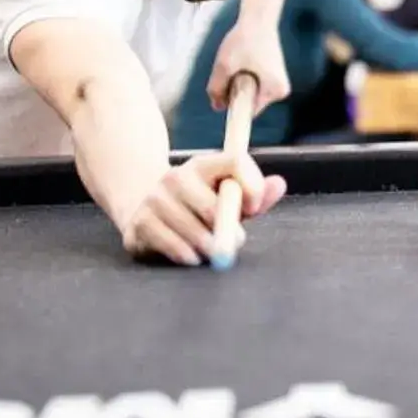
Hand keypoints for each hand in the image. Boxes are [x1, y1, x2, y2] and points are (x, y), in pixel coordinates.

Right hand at [118, 152, 286, 265]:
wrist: (144, 212)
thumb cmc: (198, 208)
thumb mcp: (228, 198)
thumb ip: (256, 194)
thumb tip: (279, 184)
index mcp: (202, 165)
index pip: (235, 161)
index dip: (252, 186)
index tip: (254, 208)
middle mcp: (175, 177)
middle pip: (214, 207)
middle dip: (229, 230)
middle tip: (234, 240)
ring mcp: (153, 199)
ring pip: (194, 230)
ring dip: (208, 247)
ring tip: (210, 249)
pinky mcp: (138, 223)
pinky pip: (172, 245)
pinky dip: (188, 255)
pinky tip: (191, 255)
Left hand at [208, 17, 289, 112]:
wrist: (258, 18)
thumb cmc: (244, 39)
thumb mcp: (224, 65)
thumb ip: (216, 88)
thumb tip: (217, 107)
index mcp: (274, 91)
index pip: (248, 112)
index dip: (232, 106)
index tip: (221, 97)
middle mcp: (280, 91)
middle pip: (248, 103)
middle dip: (234, 92)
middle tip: (229, 71)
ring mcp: (278, 84)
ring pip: (249, 94)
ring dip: (237, 84)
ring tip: (237, 63)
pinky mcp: (273, 77)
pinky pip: (253, 86)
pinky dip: (242, 78)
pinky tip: (242, 61)